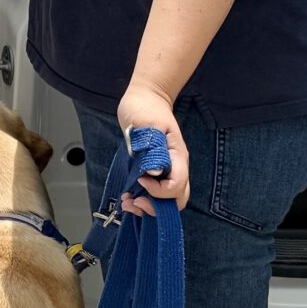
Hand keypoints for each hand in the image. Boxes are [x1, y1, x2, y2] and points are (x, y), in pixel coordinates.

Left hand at [114, 82, 189, 213]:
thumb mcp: (146, 122)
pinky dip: (145, 201)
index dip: (158, 190)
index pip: (177, 185)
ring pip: (169, 201)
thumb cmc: (145, 108)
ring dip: (150, 208)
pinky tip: (129, 197)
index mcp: (177, 156)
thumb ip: (151, 145)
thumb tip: (154, 171)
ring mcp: (168, 170)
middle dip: (156, 207)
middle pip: (177, 200)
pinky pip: (158, 195)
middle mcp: (176, 167)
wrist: (147, 99)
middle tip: (134, 201)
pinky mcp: (157, 172)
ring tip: (129, 203)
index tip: (140, 180)